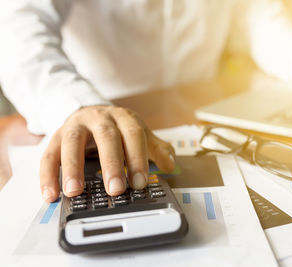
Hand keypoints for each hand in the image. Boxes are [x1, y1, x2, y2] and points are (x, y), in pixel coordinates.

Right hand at [40, 105, 174, 202]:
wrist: (90, 113)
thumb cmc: (118, 128)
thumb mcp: (139, 134)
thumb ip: (156, 149)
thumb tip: (170, 165)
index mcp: (123, 117)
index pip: (133, 135)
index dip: (137, 158)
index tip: (140, 183)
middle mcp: (99, 117)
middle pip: (106, 137)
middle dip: (111, 164)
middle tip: (115, 190)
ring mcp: (75, 125)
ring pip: (72, 143)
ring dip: (73, 168)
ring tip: (75, 192)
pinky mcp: (56, 136)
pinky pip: (49, 155)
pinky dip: (48, 175)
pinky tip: (51, 194)